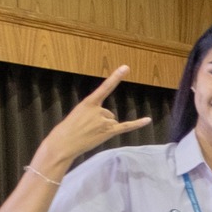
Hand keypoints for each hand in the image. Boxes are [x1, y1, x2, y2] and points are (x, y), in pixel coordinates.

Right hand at [33, 65, 151, 173]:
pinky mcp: (109, 132)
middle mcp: (98, 110)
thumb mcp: (77, 114)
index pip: (105, 87)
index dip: (116, 77)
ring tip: (89, 134)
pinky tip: (148, 119)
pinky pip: (126, 126)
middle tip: (85, 128)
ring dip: (103, 128)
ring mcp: (104, 121)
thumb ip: (93, 112)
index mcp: (88, 103)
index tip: (126, 67)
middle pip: (108, 113)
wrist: (63, 144)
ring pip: (112, 122)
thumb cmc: (67, 129)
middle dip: (99, 121)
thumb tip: (110, 119)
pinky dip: (138, 123)